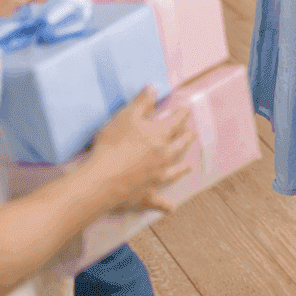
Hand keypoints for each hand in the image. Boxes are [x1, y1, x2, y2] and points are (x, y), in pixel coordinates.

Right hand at [88, 85, 195, 215]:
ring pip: (175, 171)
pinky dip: (165, 205)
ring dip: (182, 168)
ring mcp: (157, 177)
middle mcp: (164, 156)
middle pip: (180, 145)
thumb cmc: (114, 143)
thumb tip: (154, 87)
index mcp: (160, 135)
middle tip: (191, 134)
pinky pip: (158, 200)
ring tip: (189, 166)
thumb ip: (142, 102)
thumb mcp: (126, 116)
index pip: (176, 121)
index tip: (187, 109)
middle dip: (186, 138)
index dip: (182, 114)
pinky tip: (171, 208)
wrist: (103, 179)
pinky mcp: (147, 195)